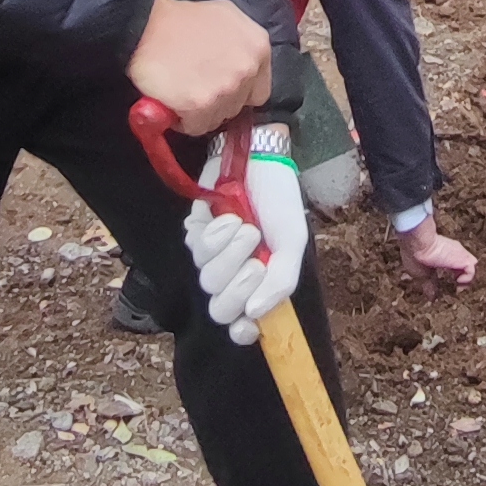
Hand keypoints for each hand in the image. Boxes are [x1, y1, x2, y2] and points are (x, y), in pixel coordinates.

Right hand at [130, 0, 271, 133]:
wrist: (145, 27)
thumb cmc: (180, 20)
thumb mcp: (225, 16)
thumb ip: (242, 42)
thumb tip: (245, 66)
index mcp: (257, 46)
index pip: (259, 91)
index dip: (238, 92)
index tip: (220, 87)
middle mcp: (247, 67)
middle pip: (238, 106)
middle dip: (218, 101)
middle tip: (195, 85)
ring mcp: (226, 87)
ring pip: (218, 118)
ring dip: (200, 112)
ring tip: (182, 90)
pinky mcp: (201, 105)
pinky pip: (196, 126)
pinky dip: (183, 120)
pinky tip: (172, 100)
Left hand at [184, 124, 309, 342]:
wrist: (259, 156)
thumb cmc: (280, 200)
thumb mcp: (292, 241)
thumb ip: (280, 281)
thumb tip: (254, 315)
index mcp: (259, 283)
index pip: (242, 324)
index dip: (241, 329)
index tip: (248, 324)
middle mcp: (233, 274)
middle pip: (220, 306)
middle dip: (237, 282)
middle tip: (255, 256)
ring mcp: (212, 255)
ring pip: (206, 276)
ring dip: (227, 249)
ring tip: (242, 224)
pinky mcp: (195, 232)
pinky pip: (193, 246)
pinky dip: (211, 231)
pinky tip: (225, 215)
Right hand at [397, 217, 477, 287]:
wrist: (417, 242)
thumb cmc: (414, 255)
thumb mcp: (422, 275)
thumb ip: (429, 286)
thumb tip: (431, 298)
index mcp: (443, 255)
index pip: (454, 267)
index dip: (453, 277)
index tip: (448, 287)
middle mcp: (453, 253)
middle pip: (464, 267)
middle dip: (461, 279)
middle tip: (455, 288)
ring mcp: (459, 254)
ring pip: (470, 268)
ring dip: (466, 279)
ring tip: (457, 286)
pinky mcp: (463, 257)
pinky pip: (471, 271)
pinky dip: (466, 279)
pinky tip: (456, 281)